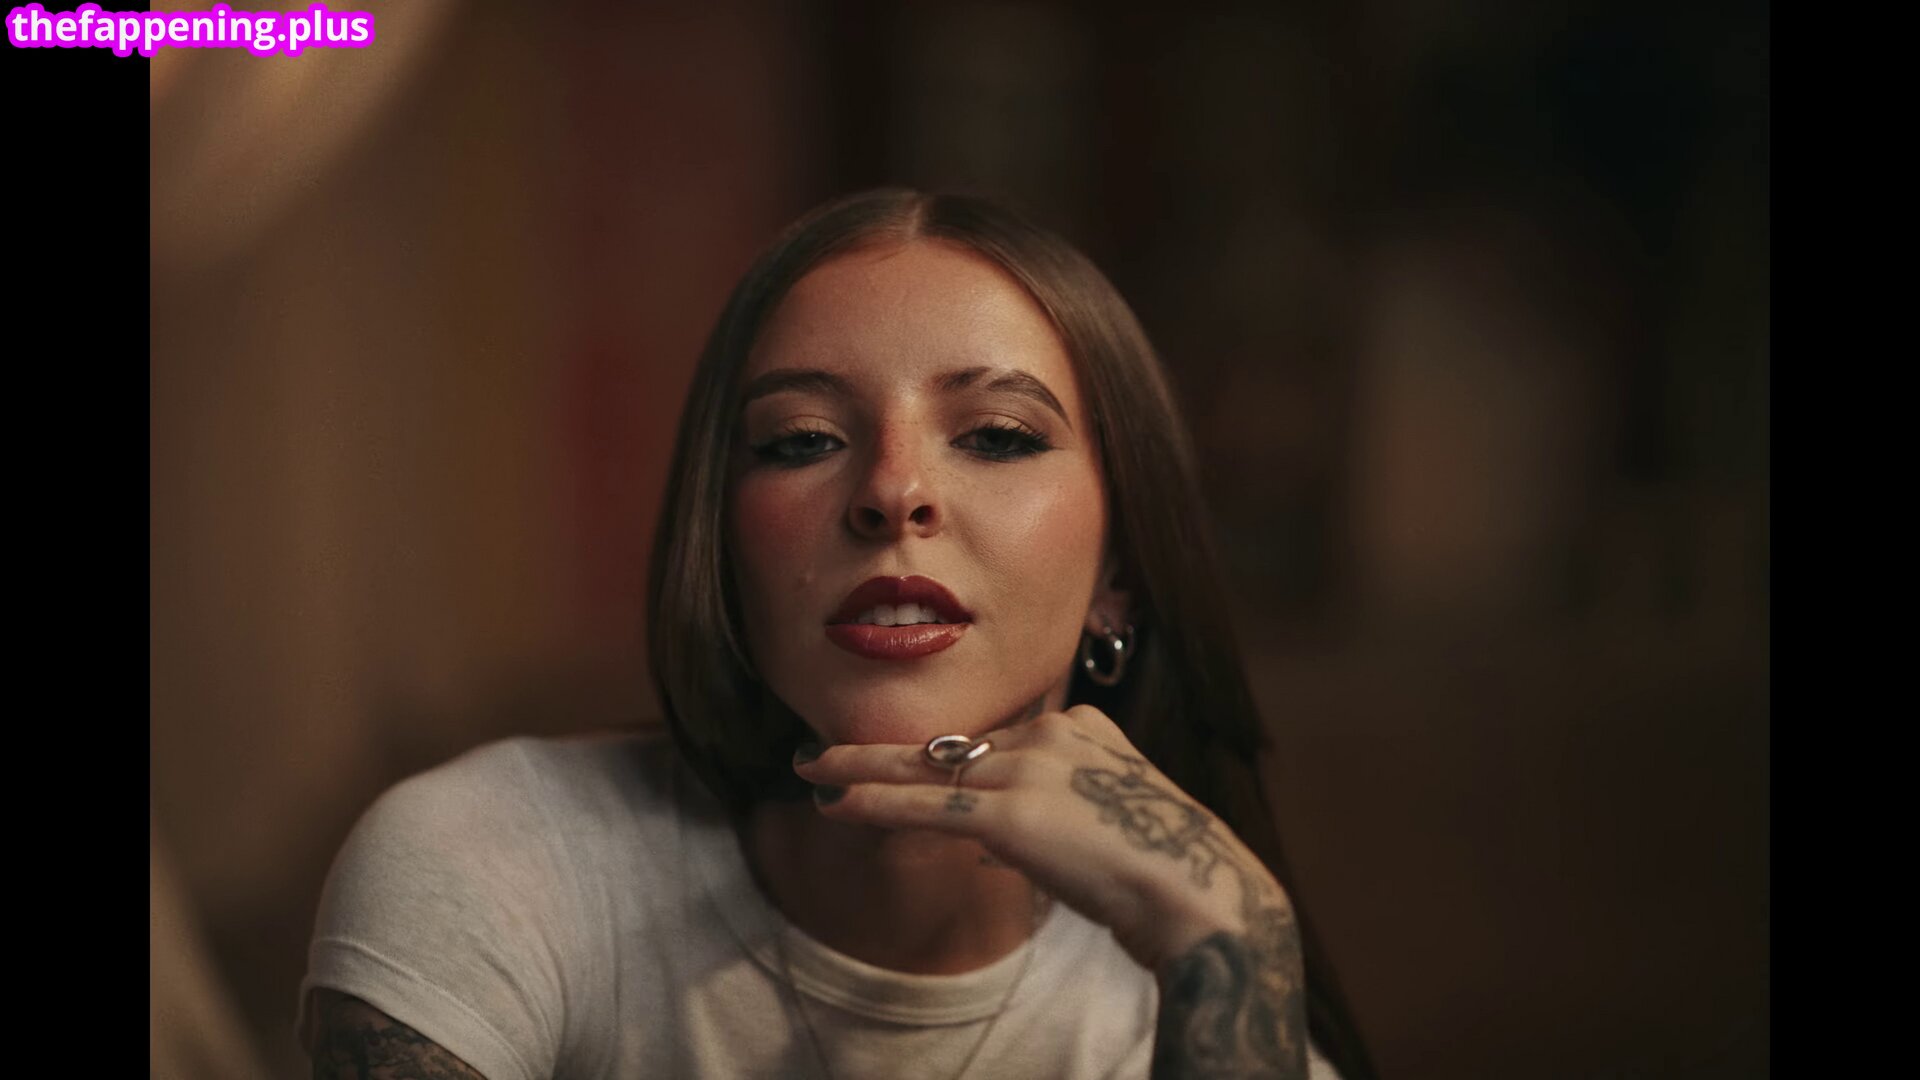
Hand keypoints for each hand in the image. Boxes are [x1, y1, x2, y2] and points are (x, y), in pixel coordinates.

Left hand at [790, 704, 1295, 975]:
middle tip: (826, 746)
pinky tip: (831, 800)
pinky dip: (872, 802)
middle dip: (886, 748)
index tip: (913, 767)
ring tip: (811, 768)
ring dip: (861, 768)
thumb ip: (1058, 810)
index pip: (1000, 742)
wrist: (1199, 896)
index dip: (953, 766)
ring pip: (929, 767)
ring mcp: (1031, 771)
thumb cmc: (1165, 873)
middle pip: (953, 743)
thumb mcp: (1111, 819)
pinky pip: (926, 805)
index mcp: (1086, 728)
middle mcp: (1055, 735)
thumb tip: (999, 838)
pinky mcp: (1012, 815)